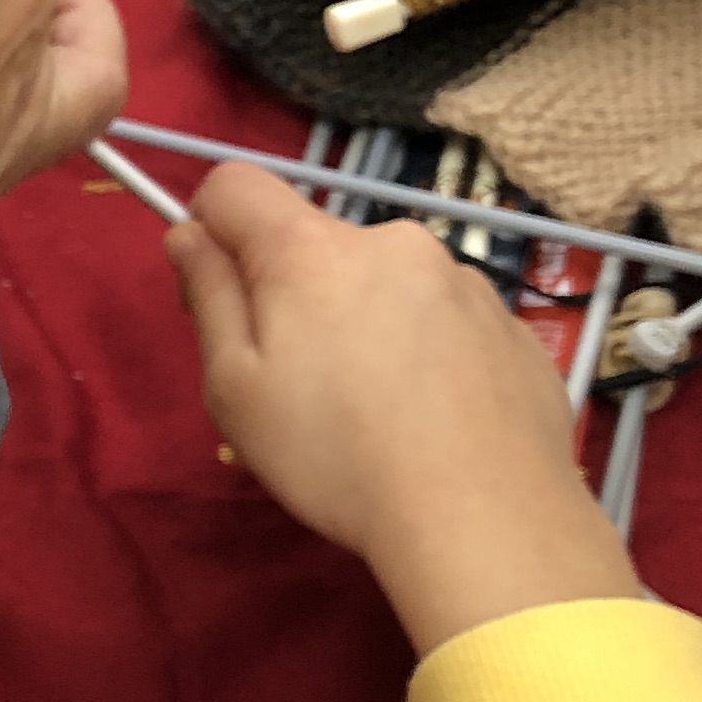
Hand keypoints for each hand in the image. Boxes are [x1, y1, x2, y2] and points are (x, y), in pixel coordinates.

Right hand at [166, 163, 639, 656]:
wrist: (485, 516)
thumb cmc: (336, 457)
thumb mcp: (236, 389)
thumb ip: (209, 297)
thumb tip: (188, 234)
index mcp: (312, 251)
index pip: (236, 185)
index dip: (211, 227)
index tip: (217, 292)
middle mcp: (393, 242)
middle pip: (317, 246)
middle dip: (298, 296)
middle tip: (300, 386)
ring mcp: (465, 280)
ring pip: (388, 285)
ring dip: (369, 324)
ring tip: (379, 413)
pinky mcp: (512, 326)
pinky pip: (449, 323)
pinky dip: (430, 356)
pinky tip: (434, 421)